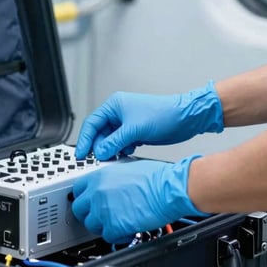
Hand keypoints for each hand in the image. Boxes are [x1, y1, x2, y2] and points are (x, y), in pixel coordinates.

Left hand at [71, 156, 209, 243]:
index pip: (78, 190)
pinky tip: (128, 230)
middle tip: (101, 217)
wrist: (168, 189)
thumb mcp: (127, 169)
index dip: (84, 198)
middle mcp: (98, 192)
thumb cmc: (156, 178)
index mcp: (100, 176)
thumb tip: (110, 187)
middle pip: (79, 209)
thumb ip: (112, 179)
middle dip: (89, 215)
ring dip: (103, 227)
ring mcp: (104, 209)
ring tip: (118, 224)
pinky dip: (118, 236)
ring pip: (92, 225)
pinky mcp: (114, 225)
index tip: (88, 203)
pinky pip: (108, 237)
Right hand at [74, 81, 222, 160]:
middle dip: (99, 147)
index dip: (85, 139)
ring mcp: (126, 124)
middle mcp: (118, 114)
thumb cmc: (163, 114)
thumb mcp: (134, 129)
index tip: (81, 154)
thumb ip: (114, 142)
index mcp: (114, 106)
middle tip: (98, 160)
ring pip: (110, 140)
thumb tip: (100, 152)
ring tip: (113, 157)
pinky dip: (121, 150)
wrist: (185, 119)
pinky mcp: (135, 133)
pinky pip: (120, 144)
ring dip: (111, 150)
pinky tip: (127, 153)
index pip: (92, 123)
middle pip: (100, 133)